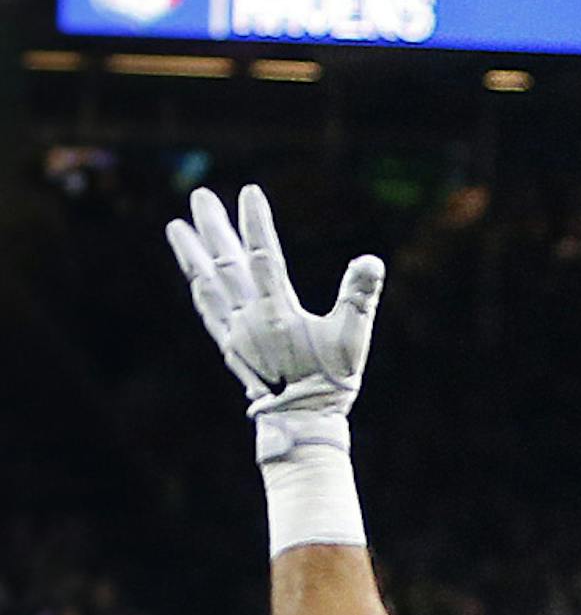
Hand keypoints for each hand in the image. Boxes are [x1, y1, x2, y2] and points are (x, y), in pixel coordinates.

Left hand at [165, 182, 382, 457]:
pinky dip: (198, 288)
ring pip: (208, 284)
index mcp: (278, 313)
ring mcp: (235, 332)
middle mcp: (249, 319)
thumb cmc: (331, 382)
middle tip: (199, 196)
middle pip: (227, 264)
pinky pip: (208, 311)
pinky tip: (194, 276)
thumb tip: (371, 261)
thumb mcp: (352, 339)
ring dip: (192, 254)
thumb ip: (359, 298)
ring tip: (176, 227)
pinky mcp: (230, 346)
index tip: (249, 191)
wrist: (303, 422)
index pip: (265, 257)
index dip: (256, 223)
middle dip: (213, 228)